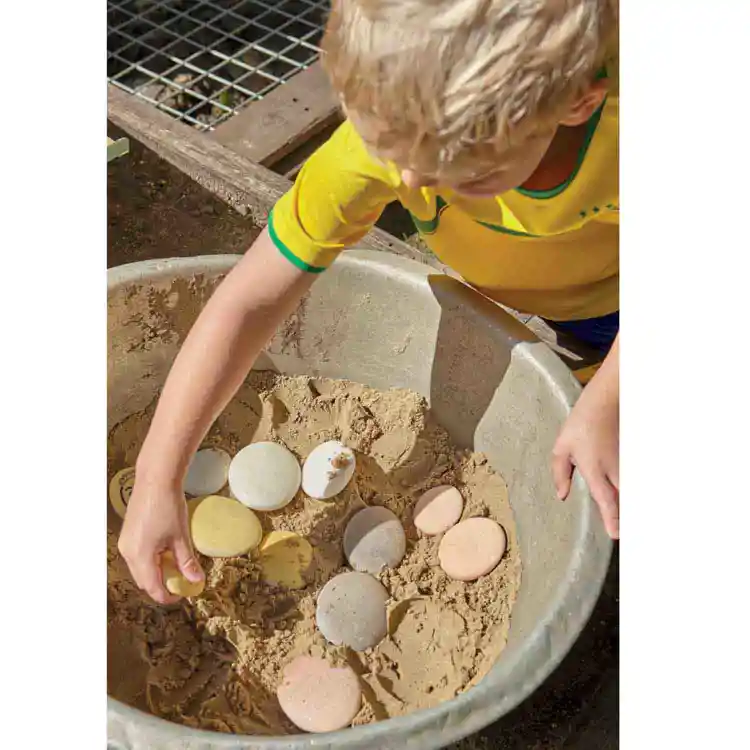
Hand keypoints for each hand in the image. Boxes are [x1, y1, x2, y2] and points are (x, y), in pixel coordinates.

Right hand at [117, 475, 203, 603]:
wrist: (155, 480)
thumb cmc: (168, 506)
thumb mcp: (181, 536)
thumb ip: (187, 561)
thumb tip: (196, 580)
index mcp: (140, 556)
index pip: (152, 587)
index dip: (167, 595)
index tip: (182, 595)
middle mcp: (127, 552)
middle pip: (143, 580)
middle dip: (161, 584)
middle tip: (182, 581)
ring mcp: (125, 543)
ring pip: (139, 568)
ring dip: (156, 572)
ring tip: (177, 565)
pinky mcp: (127, 534)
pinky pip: (137, 556)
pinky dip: (150, 560)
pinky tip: (166, 552)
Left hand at [552, 345, 619, 538]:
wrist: (607, 400)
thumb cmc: (582, 423)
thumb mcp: (562, 446)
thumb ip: (560, 473)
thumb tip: (561, 494)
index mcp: (594, 469)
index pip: (605, 498)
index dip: (612, 517)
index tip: (617, 535)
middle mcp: (614, 470)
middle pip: (625, 500)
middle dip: (628, 519)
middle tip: (629, 537)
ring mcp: (627, 465)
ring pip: (632, 492)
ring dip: (632, 507)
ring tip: (635, 527)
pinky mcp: (633, 460)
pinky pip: (634, 482)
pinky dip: (634, 493)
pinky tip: (634, 503)